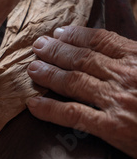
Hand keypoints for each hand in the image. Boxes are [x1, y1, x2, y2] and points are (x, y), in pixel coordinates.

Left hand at [27, 26, 136, 157]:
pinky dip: (51, 109)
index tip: (60, 32)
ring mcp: (118, 100)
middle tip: (37, 46)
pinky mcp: (113, 127)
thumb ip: (133, 58)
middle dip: (56, 50)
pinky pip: (75, 115)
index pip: (103, 40)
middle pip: (83, 58)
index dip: (77, 35)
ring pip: (74, 81)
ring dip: (49, 73)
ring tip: (32, 68)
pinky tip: (34, 104)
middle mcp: (127, 75)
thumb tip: (115, 50)